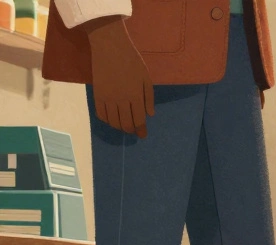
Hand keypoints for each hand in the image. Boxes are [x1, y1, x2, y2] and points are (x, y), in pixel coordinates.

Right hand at [84, 17, 153, 137]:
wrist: (110, 48)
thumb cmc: (132, 61)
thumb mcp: (146, 78)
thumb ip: (149, 98)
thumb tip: (149, 115)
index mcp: (135, 96)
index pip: (138, 120)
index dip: (141, 130)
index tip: (143, 135)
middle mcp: (121, 100)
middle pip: (125, 123)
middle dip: (131, 130)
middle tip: (134, 132)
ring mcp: (107, 98)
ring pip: (113, 121)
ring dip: (119, 126)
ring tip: (124, 126)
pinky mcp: (96, 94)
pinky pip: (100, 114)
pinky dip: (106, 120)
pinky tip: (111, 119)